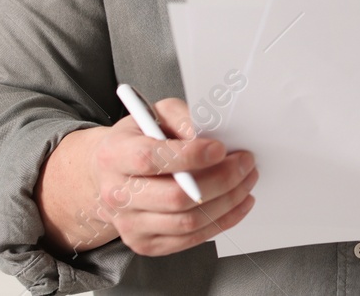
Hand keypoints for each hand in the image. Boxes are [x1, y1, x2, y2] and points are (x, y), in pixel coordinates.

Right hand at [36, 97, 257, 256]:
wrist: (112, 174)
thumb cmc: (140, 139)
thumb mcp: (156, 115)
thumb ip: (182, 118)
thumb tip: (210, 135)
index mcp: (114, 155)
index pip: (151, 159)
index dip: (190, 155)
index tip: (221, 148)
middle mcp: (117, 194)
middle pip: (176, 197)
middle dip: (221, 180)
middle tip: (245, 163)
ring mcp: (129, 224)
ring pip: (188, 222)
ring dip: (228, 201)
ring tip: (246, 180)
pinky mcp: (145, 243)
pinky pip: (191, 239)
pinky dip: (222, 221)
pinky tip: (238, 202)